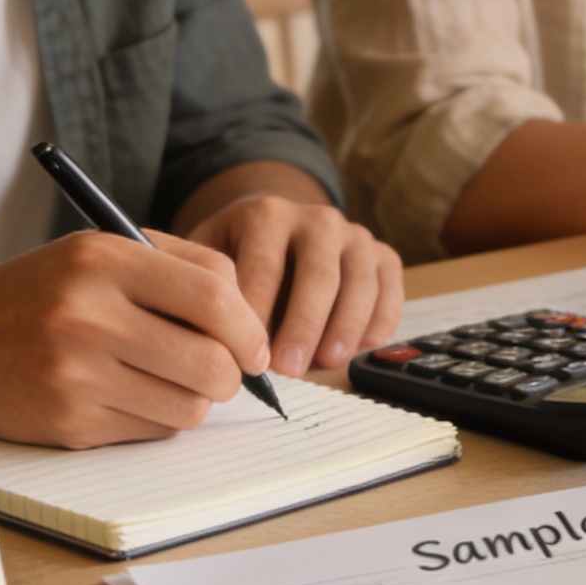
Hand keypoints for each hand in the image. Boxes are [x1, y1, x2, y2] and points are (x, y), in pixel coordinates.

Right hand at [0, 229, 267, 448]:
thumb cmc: (46, 290)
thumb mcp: (104, 251)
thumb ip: (183, 266)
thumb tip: (251, 320)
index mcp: (103, 260)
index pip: (213, 298)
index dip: (249, 328)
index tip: (254, 345)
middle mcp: (89, 316)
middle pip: (210, 362)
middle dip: (232, 374)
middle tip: (223, 369)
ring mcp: (77, 376)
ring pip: (189, 407)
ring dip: (196, 399)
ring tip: (171, 379)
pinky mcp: (70, 424)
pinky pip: (152, 431)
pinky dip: (158, 417)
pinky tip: (130, 394)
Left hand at [186, 194, 402, 374]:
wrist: (276, 227)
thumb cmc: (237, 255)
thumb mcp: (209, 257)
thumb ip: (204, 289)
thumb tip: (195, 339)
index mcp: (268, 215)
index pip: (265, 264)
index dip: (257, 312)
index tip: (246, 354)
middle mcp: (317, 219)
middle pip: (318, 274)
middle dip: (304, 324)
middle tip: (287, 368)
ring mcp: (354, 236)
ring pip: (359, 282)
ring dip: (345, 326)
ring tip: (327, 362)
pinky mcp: (382, 256)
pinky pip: (390, 289)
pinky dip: (380, 319)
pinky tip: (362, 347)